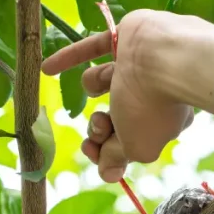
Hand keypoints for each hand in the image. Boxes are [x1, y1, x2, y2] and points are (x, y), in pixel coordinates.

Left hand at [41, 11, 211, 181]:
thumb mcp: (136, 147)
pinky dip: (70, 59)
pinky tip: (47, 69)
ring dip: (95, 87)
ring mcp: (139, 65)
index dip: (106, 150)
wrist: (166, 57)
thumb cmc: (152, 108)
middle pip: (114, 115)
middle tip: (101, 123)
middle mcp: (152, 94)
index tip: (92, 150)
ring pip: (103, 82)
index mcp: (163, 122)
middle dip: (100, 124)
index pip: (129, 142)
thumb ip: (116, 158)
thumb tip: (108, 174)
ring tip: (101, 85)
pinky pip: (92, 49)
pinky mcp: (125, 38)